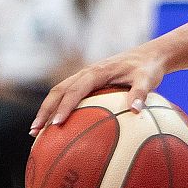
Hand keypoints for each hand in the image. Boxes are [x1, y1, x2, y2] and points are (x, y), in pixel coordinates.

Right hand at [31, 45, 169, 135]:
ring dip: (46, 110)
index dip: (65, 107)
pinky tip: (56, 126)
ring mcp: (85, 77)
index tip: (56, 124)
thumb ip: (141, 93)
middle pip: (58, 91)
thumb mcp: (148, 79)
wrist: (151, 55)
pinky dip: (58, 108)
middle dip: (45, 110)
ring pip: (59, 92)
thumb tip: (136, 110)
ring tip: (36, 132)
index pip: (75, 90)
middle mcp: (86, 73)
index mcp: (97, 71)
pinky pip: (68, 95)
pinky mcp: (88, 82)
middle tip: (36, 131)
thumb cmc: (149, 68)